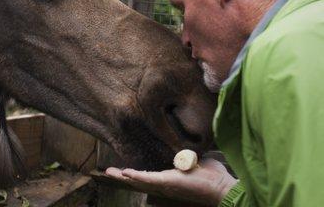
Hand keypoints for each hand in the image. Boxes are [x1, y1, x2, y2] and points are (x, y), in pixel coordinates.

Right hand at [105, 158, 236, 206]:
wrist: (221, 187)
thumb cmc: (212, 175)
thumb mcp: (194, 158)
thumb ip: (186, 152)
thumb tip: (184, 141)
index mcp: (169, 178)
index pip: (147, 175)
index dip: (134, 173)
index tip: (122, 168)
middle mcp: (163, 183)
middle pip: (138, 180)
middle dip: (122, 176)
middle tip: (108, 171)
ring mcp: (164, 184)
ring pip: (138, 180)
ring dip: (123, 176)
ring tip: (109, 172)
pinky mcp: (167, 182)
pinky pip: (147, 179)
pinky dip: (134, 176)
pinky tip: (124, 173)